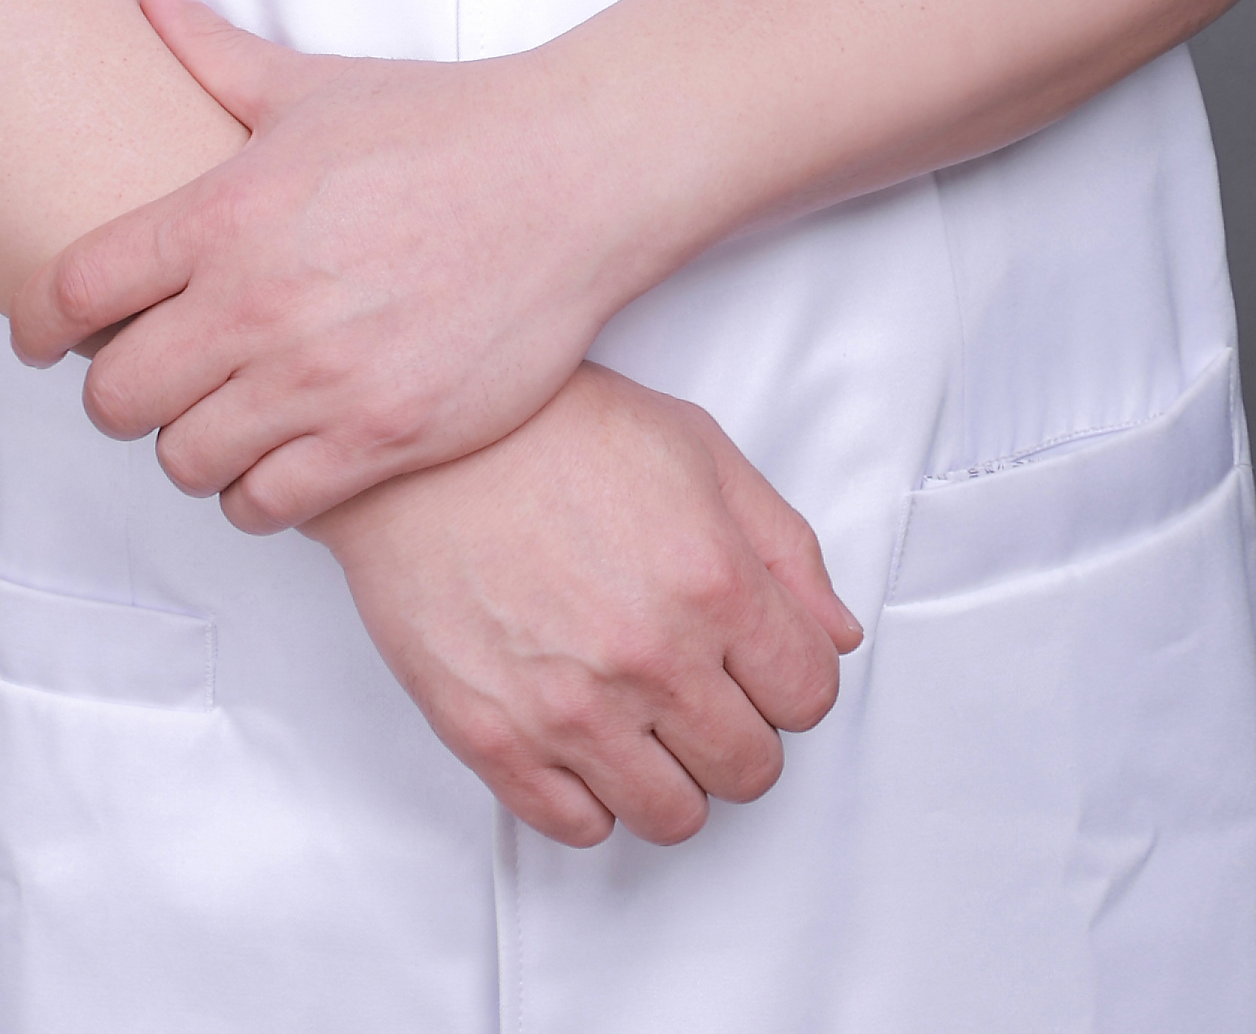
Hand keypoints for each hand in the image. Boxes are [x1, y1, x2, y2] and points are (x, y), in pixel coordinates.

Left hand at [11, 0, 636, 530]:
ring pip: (183, 461)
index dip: (37, 325)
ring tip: (215, 419)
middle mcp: (256, 300)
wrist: (570, 178)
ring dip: (187, 445)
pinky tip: (276, 456)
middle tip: (145, 380)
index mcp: (224, 210)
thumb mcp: (313, 83)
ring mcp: (317, 378)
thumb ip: (212, 51)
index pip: (72, 289)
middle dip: (116, 394)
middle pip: (114, 396)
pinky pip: (266, 504)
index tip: (40, 340)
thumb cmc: (444, 127)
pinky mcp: (379, 436)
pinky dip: (256, 492)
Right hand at [309, 362, 862, 847]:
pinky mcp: (495, 740)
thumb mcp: (696, 449)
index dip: (791, 678)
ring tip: (644, 717)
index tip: (761, 664)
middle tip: (702, 688)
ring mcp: (571, 709)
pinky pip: (579, 826)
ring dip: (673, 773)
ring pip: (674, 815)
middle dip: (740, 730)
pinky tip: (584, 736)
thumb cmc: (551, 428)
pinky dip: (593, 795)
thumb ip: (784, 547)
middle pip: (750, 768)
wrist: (420, 441)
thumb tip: (835, 634)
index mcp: (712, 581)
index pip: (809, 696)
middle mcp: (650, 658)